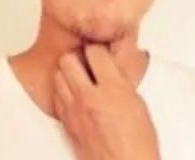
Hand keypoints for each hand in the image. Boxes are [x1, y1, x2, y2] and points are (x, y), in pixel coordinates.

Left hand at [53, 44, 159, 159]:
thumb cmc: (137, 144)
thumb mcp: (138, 104)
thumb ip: (121, 81)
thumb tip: (112, 69)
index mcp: (112, 89)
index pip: (94, 52)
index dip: (98, 49)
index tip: (100, 52)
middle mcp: (89, 97)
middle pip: (68, 59)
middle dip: (76, 56)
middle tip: (84, 60)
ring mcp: (74, 110)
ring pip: (57, 76)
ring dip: (66, 72)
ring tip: (78, 77)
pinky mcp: (67, 123)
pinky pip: (56, 97)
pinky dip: (62, 92)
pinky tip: (73, 95)